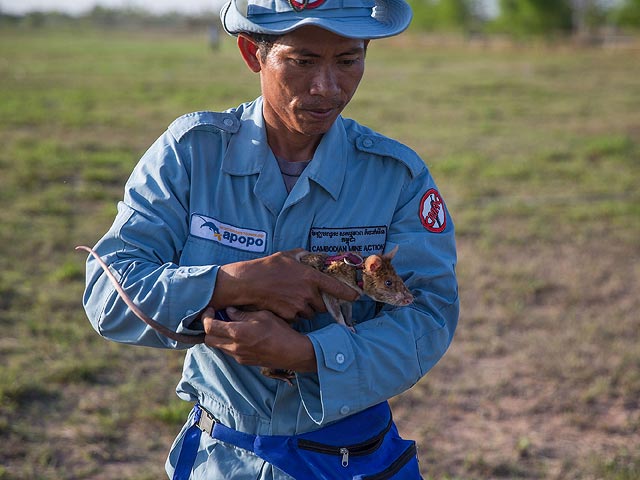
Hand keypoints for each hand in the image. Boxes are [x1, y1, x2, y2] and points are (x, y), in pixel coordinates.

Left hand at [202, 307, 316, 372]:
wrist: (292, 352)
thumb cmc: (280, 331)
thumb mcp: (262, 315)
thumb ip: (242, 313)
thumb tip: (228, 311)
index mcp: (237, 333)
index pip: (209, 327)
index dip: (206, 317)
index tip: (211, 309)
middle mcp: (234, 347)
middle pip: (208, 339)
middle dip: (209, 328)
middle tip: (217, 317)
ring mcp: (238, 356)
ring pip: (218, 346)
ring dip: (218, 336)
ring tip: (229, 325)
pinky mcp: (244, 361)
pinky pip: (228, 351)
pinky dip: (228, 342)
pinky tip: (240, 334)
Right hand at [209, 249, 358, 320]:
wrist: (248, 283)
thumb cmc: (267, 267)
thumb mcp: (287, 255)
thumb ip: (304, 256)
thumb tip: (315, 255)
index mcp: (310, 276)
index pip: (335, 287)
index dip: (348, 293)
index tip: (356, 297)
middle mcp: (307, 292)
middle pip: (322, 304)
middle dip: (318, 302)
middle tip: (307, 296)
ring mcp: (298, 305)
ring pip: (310, 313)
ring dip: (306, 309)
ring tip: (292, 298)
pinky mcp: (289, 315)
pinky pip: (297, 318)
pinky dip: (293, 314)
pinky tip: (283, 305)